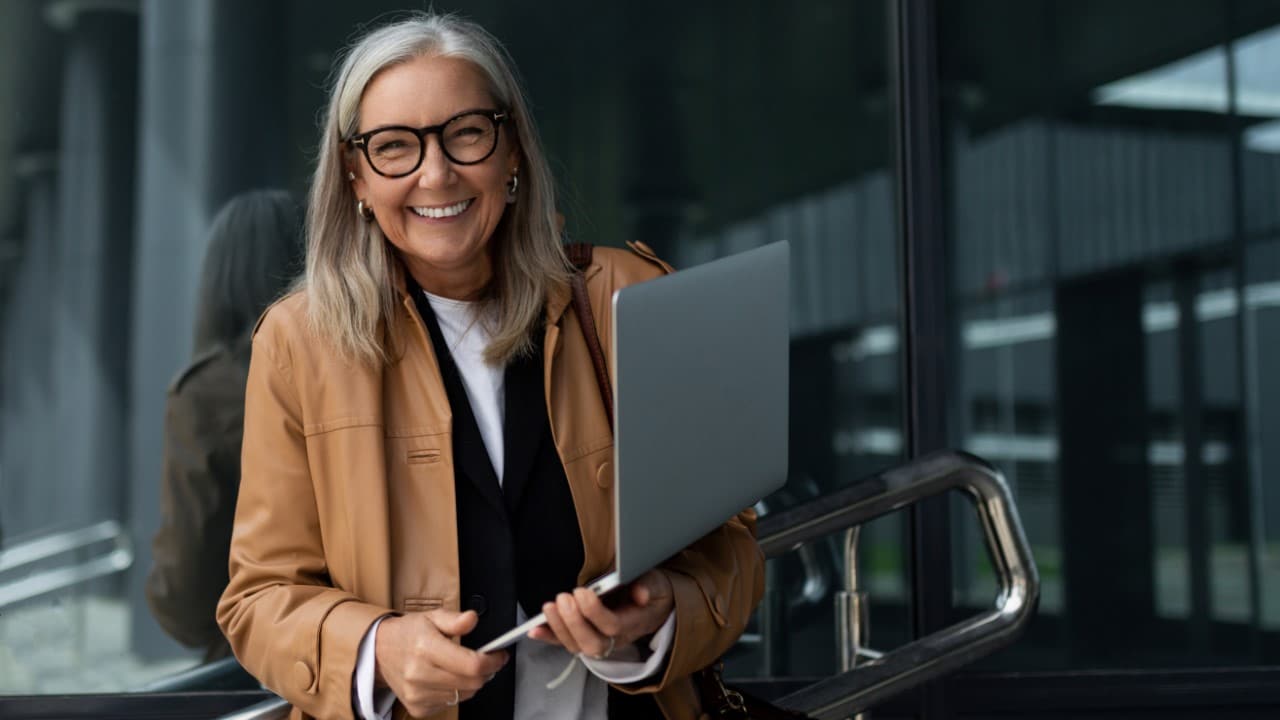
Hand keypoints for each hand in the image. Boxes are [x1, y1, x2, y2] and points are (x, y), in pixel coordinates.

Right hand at [374, 609, 507, 716]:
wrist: (379, 650)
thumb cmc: (408, 633)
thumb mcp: (432, 617)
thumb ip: (455, 620)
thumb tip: (472, 619)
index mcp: (426, 648)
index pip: (471, 664)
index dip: (493, 661)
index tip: (499, 655)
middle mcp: (420, 674)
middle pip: (472, 683)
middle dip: (486, 672)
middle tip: (485, 660)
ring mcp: (417, 694)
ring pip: (464, 695)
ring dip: (471, 682)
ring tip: (462, 667)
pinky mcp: (417, 707)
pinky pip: (450, 704)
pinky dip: (455, 692)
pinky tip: (446, 679)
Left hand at [528, 570, 673, 657]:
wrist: (654, 605)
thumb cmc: (652, 592)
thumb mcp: (657, 584)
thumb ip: (649, 586)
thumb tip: (641, 593)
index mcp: (634, 623)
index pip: (612, 627)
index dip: (594, 613)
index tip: (582, 592)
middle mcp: (616, 639)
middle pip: (592, 643)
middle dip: (573, 622)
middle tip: (563, 599)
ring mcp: (599, 640)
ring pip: (577, 646)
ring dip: (558, 628)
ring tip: (549, 606)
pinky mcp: (585, 637)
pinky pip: (566, 642)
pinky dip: (549, 637)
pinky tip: (534, 629)